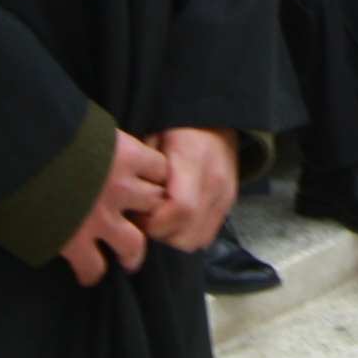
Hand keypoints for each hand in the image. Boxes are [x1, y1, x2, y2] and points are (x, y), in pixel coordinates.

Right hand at [58, 130, 171, 285]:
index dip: (152, 176)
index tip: (145, 181)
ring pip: (134, 244)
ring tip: (128, 260)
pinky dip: (91, 273)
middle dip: (148, 212)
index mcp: (125, 153)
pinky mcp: (75, 240)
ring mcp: (100, 217)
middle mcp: (120, 187)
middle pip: (153, 205)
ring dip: (132, 254)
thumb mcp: (85, 123)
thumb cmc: (49, 128)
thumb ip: (99, 138)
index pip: (159, 168)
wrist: (20, 151)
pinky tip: (87, 275)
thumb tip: (94, 138)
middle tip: (141, 220)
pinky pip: (93, 266)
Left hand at [142, 128, 238, 251]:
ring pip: (195, 240)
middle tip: (144, 216)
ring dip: (173, 236)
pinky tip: (175, 217)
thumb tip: (128, 202)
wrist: (215, 117)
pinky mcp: (228, 203)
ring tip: (159, 216)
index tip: (136, 211)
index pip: (180, 210)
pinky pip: (205, 236)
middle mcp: (215, 183)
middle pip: (186, 234)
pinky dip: (187, 233)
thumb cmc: (177, 126)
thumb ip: (144, 170)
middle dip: (159, 233)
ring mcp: (225, 196)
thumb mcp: (153, 137)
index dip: (152, 221)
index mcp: (195, 161)